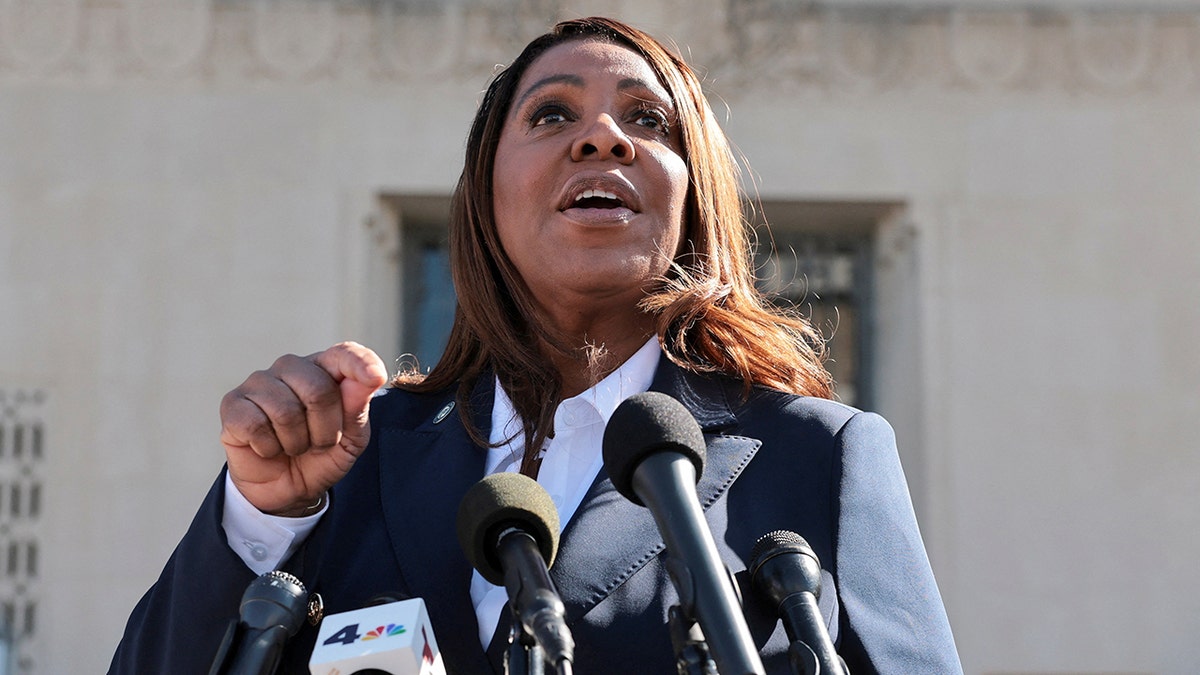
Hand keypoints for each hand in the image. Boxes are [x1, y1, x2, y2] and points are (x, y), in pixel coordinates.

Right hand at [219, 341, 388, 515]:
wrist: (286, 489)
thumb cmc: (321, 457)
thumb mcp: (351, 440)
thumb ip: (358, 408)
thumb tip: (369, 377)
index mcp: (325, 369)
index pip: (344, 354)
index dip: (360, 363)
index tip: (376, 377)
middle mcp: (291, 368)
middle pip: (318, 390)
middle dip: (325, 429)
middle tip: (319, 443)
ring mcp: (259, 383)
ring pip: (286, 411)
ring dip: (297, 442)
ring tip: (294, 446)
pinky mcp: (233, 404)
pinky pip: (256, 425)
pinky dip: (269, 447)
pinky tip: (268, 447)